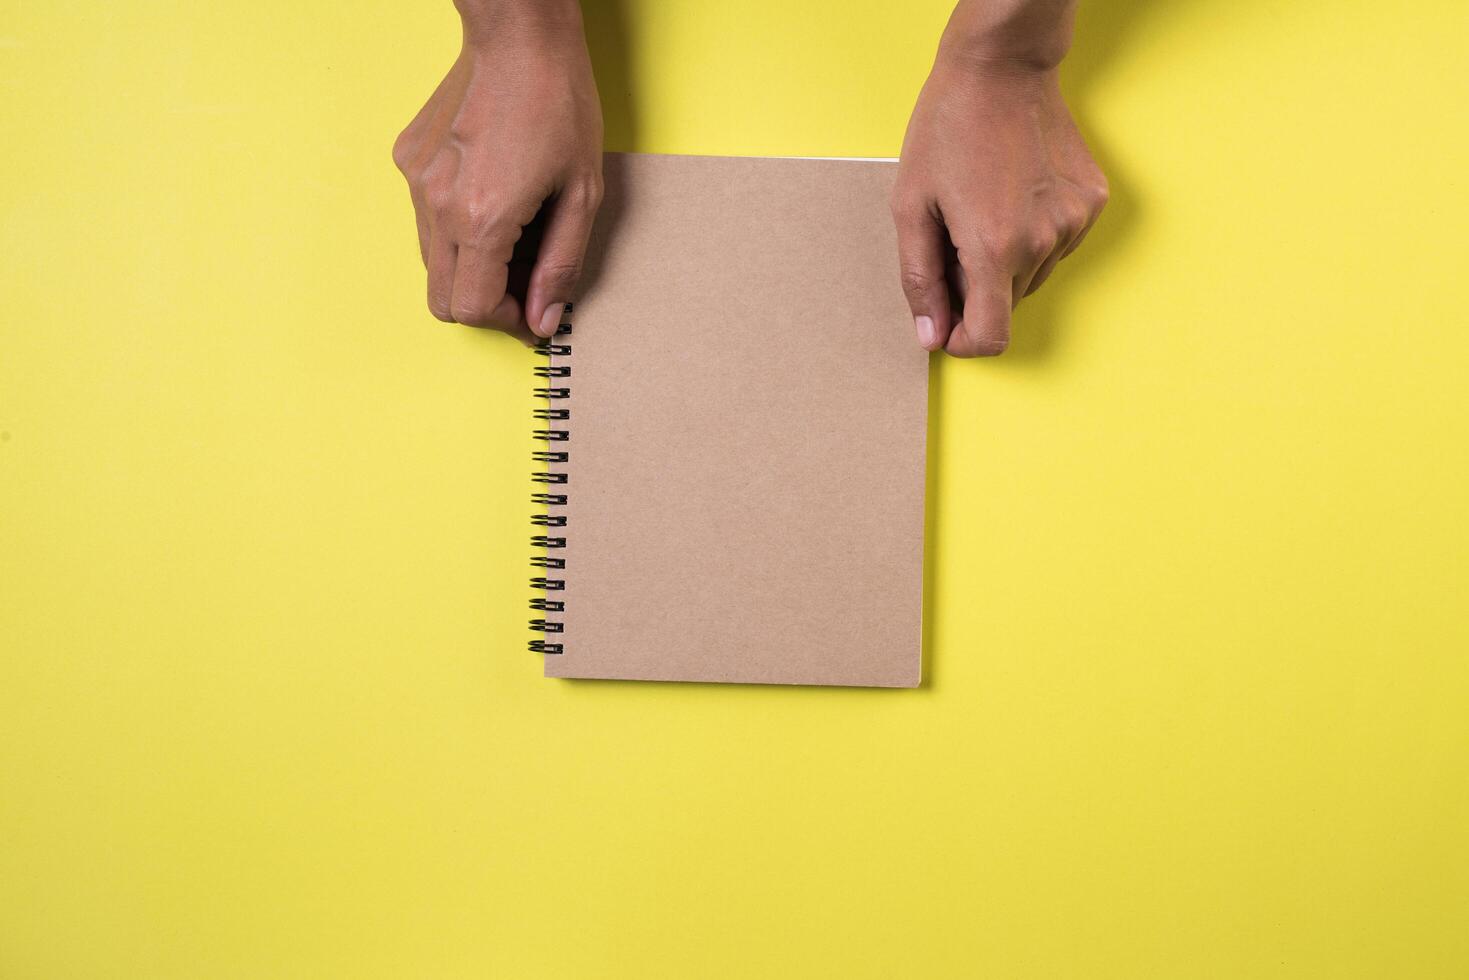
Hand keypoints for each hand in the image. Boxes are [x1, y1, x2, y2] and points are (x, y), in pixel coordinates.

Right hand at [392, 7, 602, 341]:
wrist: (518, 36)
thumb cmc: (559, 104)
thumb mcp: (582, 193)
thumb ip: (560, 264)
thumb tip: (543, 320)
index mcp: (483, 219)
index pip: (474, 309)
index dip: (507, 320)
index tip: (531, 307)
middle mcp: (438, 205)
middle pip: (442, 300)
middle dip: (484, 302)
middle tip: (522, 278)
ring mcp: (416, 182)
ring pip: (430, 263)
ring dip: (468, 266)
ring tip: (511, 231)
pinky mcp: (408, 160)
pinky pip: (424, 219)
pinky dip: (453, 227)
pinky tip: (487, 192)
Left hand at [892, 57, 1106, 355]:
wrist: (1001, 68)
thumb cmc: (947, 129)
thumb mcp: (911, 206)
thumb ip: (920, 279)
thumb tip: (932, 335)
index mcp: (994, 247)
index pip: (991, 338)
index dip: (964, 341)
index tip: (948, 324)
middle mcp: (1043, 241)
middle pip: (1007, 306)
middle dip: (976, 290)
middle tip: (954, 241)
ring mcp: (1074, 222)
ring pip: (1032, 278)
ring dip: (1005, 263)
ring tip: (984, 210)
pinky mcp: (1092, 203)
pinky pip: (1057, 247)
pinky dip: (1033, 237)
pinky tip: (1015, 196)